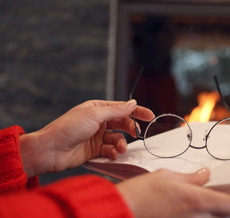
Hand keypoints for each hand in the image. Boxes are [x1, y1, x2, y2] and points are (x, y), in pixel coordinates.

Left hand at [20, 99, 154, 176]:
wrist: (51, 150)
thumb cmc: (68, 128)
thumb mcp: (95, 115)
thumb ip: (116, 111)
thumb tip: (133, 103)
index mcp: (97, 109)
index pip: (122, 108)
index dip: (137, 112)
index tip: (150, 116)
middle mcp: (98, 122)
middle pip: (121, 123)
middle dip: (130, 129)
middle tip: (136, 134)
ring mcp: (96, 136)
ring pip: (117, 138)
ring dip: (121, 144)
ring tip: (119, 149)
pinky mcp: (94, 151)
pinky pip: (110, 150)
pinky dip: (113, 152)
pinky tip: (112, 155)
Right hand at [116, 168, 229, 217]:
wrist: (121, 211)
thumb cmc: (140, 195)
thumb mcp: (168, 177)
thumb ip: (191, 178)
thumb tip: (204, 176)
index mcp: (197, 201)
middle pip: (228, 213)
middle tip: (229, 188)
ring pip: (215, 217)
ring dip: (217, 206)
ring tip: (208, 193)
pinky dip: (204, 211)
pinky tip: (193, 202)